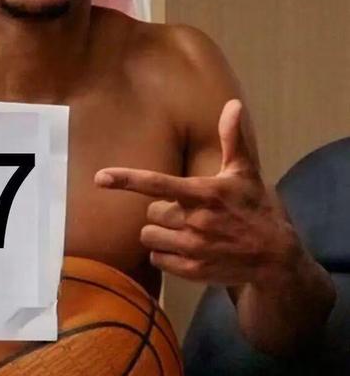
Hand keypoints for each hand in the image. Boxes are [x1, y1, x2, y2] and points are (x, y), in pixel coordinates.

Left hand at [95, 100, 299, 285]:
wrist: (275, 257)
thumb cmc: (255, 208)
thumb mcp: (245, 172)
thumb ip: (231, 138)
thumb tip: (233, 104)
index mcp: (204, 193)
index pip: (157, 184)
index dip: (126, 180)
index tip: (100, 177)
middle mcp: (195, 221)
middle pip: (150, 213)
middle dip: (163, 212)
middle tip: (188, 212)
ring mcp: (193, 248)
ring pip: (149, 237)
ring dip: (161, 233)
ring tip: (186, 232)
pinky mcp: (191, 270)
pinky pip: (157, 259)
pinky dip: (166, 254)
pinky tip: (188, 250)